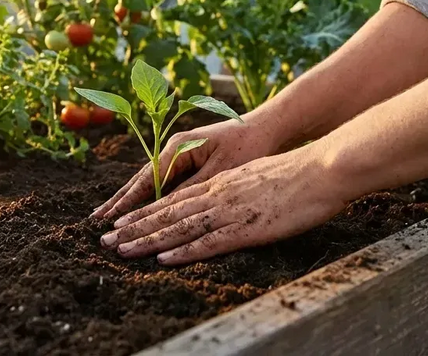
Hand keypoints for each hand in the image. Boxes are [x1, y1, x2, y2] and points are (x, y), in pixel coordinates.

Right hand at [91, 114, 279, 220]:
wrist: (267, 128)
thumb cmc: (247, 147)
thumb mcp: (220, 171)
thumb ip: (192, 189)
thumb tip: (165, 210)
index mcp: (178, 147)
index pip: (146, 179)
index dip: (127, 201)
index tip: (108, 219)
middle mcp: (174, 149)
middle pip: (140, 179)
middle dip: (119, 202)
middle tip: (95, 222)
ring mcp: (180, 155)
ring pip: (149, 182)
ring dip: (130, 201)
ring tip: (109, 218)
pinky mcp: (188, 161)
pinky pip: (164, 183)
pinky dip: (149, 197)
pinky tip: (138, 210)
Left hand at [97, 147, 347, 265]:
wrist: (321, 168)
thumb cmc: (294, 173)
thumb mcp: (255, 177)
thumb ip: (234, 189)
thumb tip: (221, 200)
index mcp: (220, 183)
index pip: (173, 199)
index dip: (144, 211)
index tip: (121, 221)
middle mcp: (217, 195)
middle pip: (166, 213)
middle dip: (133, 227)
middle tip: (106, 239)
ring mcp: (229, 211)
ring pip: (179, 227)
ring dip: (147, 240)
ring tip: (121, 250)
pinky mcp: (246, 228)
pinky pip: (208, 242)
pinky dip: (183, 251)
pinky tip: (163, 259)